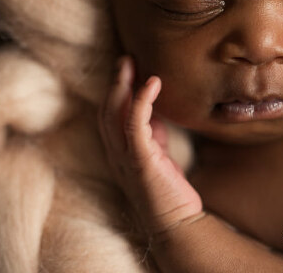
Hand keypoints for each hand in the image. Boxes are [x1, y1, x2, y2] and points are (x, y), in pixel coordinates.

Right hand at [98, 56, 203, 237]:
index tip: (125, 68)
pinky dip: (142, 100)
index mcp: (118, 152)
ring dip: (122, 85)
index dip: (113, 91)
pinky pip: (135, 124)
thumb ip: (151, 132)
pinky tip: (152, 83)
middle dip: (114, 82)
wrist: (177, 224)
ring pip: (114, 113)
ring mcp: (125, 158)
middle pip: (105, 110)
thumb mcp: (157, 154)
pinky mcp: (141, 160)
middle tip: (125, 58)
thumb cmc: (168, 190)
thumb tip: (153, 106)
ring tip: (131, 63)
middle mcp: (115, 154)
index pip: (107, 115)